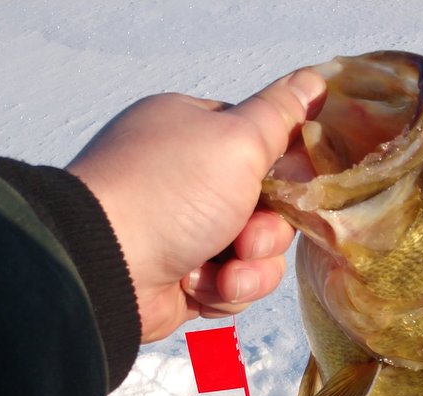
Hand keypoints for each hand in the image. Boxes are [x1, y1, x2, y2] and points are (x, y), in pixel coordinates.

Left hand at [67, 68, 326, 342]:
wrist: (107, 268)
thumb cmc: (170, 192)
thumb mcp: (236, 139)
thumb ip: (279, 114)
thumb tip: (315, 77)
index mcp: (194, 132)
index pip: (262, 144)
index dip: (287, 169)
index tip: (297, 185)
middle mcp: (189, 179)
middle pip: (268, 207)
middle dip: (266, 232)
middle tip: (245, 239)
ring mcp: (186, 230)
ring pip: (256, 253)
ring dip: (248, 268)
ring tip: (221, 275)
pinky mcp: (186, 277)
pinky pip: (233, 285)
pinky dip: (223, 291)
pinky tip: (197, 288)